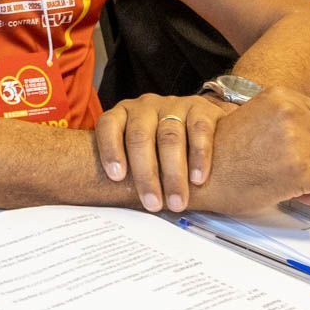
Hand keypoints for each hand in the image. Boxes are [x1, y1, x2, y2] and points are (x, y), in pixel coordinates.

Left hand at [95, 93, 225, 212]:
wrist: (200, 122)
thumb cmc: (157, 145)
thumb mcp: (136, 149)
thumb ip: (126, 165)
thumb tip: (115, 200)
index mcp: (122, 114)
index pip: (109, 126)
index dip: (110, 150)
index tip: (117, 177)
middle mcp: (145, 107)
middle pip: (141, 136)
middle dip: (146, 174)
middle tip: (152, 204)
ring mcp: (173, 105)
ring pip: (170, 137)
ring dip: (173, 173)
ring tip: (177, 202)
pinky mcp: (200, 108)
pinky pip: (200, 130)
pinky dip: (199, 156)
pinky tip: (198, 179)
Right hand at [189, 87, 309, 214]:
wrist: (194, 175)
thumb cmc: (224, 154)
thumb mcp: (267, 125)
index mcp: (282, 97)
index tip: (303, 156)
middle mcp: (290, 112)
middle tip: (292, 173)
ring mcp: (295, 139)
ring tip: (290, 183)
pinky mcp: (298, 169)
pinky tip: (296, 194)